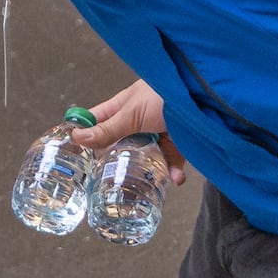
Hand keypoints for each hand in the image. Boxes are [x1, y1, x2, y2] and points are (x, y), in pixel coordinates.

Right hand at [72, 79, 189, 182]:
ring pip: (146, 154)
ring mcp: (159, 131)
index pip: (97, 120)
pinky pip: (173, 161)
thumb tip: (76, 138)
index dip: (85, 132)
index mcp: (123, 107)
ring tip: (143, 183)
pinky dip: (173, 172)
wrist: (205, 96)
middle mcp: (139, 120)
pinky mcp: (179, 142)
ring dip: (146, 168)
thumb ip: (107, 129)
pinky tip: (175, 178)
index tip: (72, 151)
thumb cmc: (164, 95)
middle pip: (120, 142)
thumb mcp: (132, 114)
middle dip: (114, 157)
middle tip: (104, 176)